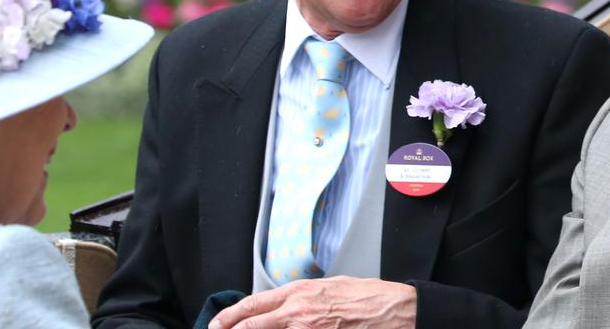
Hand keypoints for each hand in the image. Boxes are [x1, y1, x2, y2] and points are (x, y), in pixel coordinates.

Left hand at [208, 276, 416, 328]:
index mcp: (299, 292)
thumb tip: (284, 305)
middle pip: (251, 324)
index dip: (230, 316)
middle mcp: (297, 311)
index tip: (217, 324)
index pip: (253, 304)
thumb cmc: (366, 296)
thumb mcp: (329, 286)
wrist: (392, 309)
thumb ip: (302, 296)